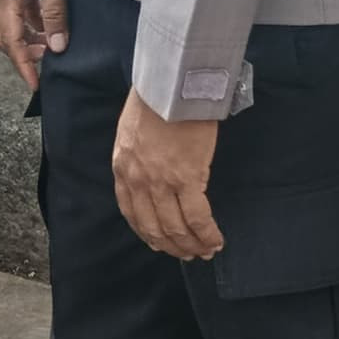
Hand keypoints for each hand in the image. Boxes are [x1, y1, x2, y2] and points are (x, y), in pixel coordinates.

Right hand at [0, 0, 68, 91]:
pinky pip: (19, 10)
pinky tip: (49, 25)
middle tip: (43, 65)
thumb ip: (54, 16)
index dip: (22, 64)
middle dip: (20, 53)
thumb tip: (56, 48)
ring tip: (51, 46)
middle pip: (2, 34)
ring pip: (10, 23)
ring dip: (27, 38)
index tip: (34, 84)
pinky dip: (31, 24)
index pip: (10, 40)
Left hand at [112, 92, 224, 259]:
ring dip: (192, 245)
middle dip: (172, 246)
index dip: (148, 233)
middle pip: (154, 227)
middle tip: (188, 254)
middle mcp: (138, 181)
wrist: (171, 84)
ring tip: (205, 251)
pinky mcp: (186, 178)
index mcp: (122, 168)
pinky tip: (216, 241)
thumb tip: (153, 172)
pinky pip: (197, 218)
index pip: (131, 213)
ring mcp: (161, 182)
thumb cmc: (155, 99)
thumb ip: (137, 156)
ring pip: (176, 228)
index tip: (160, 244)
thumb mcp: (131, 131)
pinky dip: (207, 234)